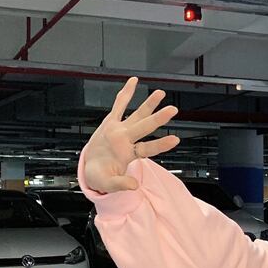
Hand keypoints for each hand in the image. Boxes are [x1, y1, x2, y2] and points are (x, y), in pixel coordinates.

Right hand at [83, 76, 179, 193]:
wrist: (91, 170)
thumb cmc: (101, 177)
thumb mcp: (108, 184)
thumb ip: (121, 184)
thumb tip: (134, 185)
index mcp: (126, 154)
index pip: (147, 149)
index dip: (161, 144)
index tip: (175, 139)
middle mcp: (126, 140)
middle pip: (144, 127)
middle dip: (158, 118)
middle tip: (173, 109)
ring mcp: (120, 130)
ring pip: (137, 115)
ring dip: (148, 104)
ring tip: (160, 93)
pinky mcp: (111, 122)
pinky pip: (119, 104)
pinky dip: (126, 93)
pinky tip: (133, 82)